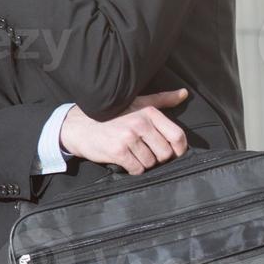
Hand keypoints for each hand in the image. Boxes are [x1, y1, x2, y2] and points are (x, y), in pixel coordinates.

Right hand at [58, 89, 189, 174]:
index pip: (177, 135)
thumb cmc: (110, 116)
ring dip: (144, 164)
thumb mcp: (136, 102)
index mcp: (148, 112)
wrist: (78, 126)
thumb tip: (185, 94)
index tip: (173, 153)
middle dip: (158, 158)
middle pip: (165, 153)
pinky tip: (126, 162)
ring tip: (133, 155)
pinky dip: (133, 169)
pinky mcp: (118, 151)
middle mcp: (140, 123)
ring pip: (151, 163)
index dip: (179, 149)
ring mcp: (128, 138)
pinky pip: (137, 169)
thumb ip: (161, 99)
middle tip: (147, 154)